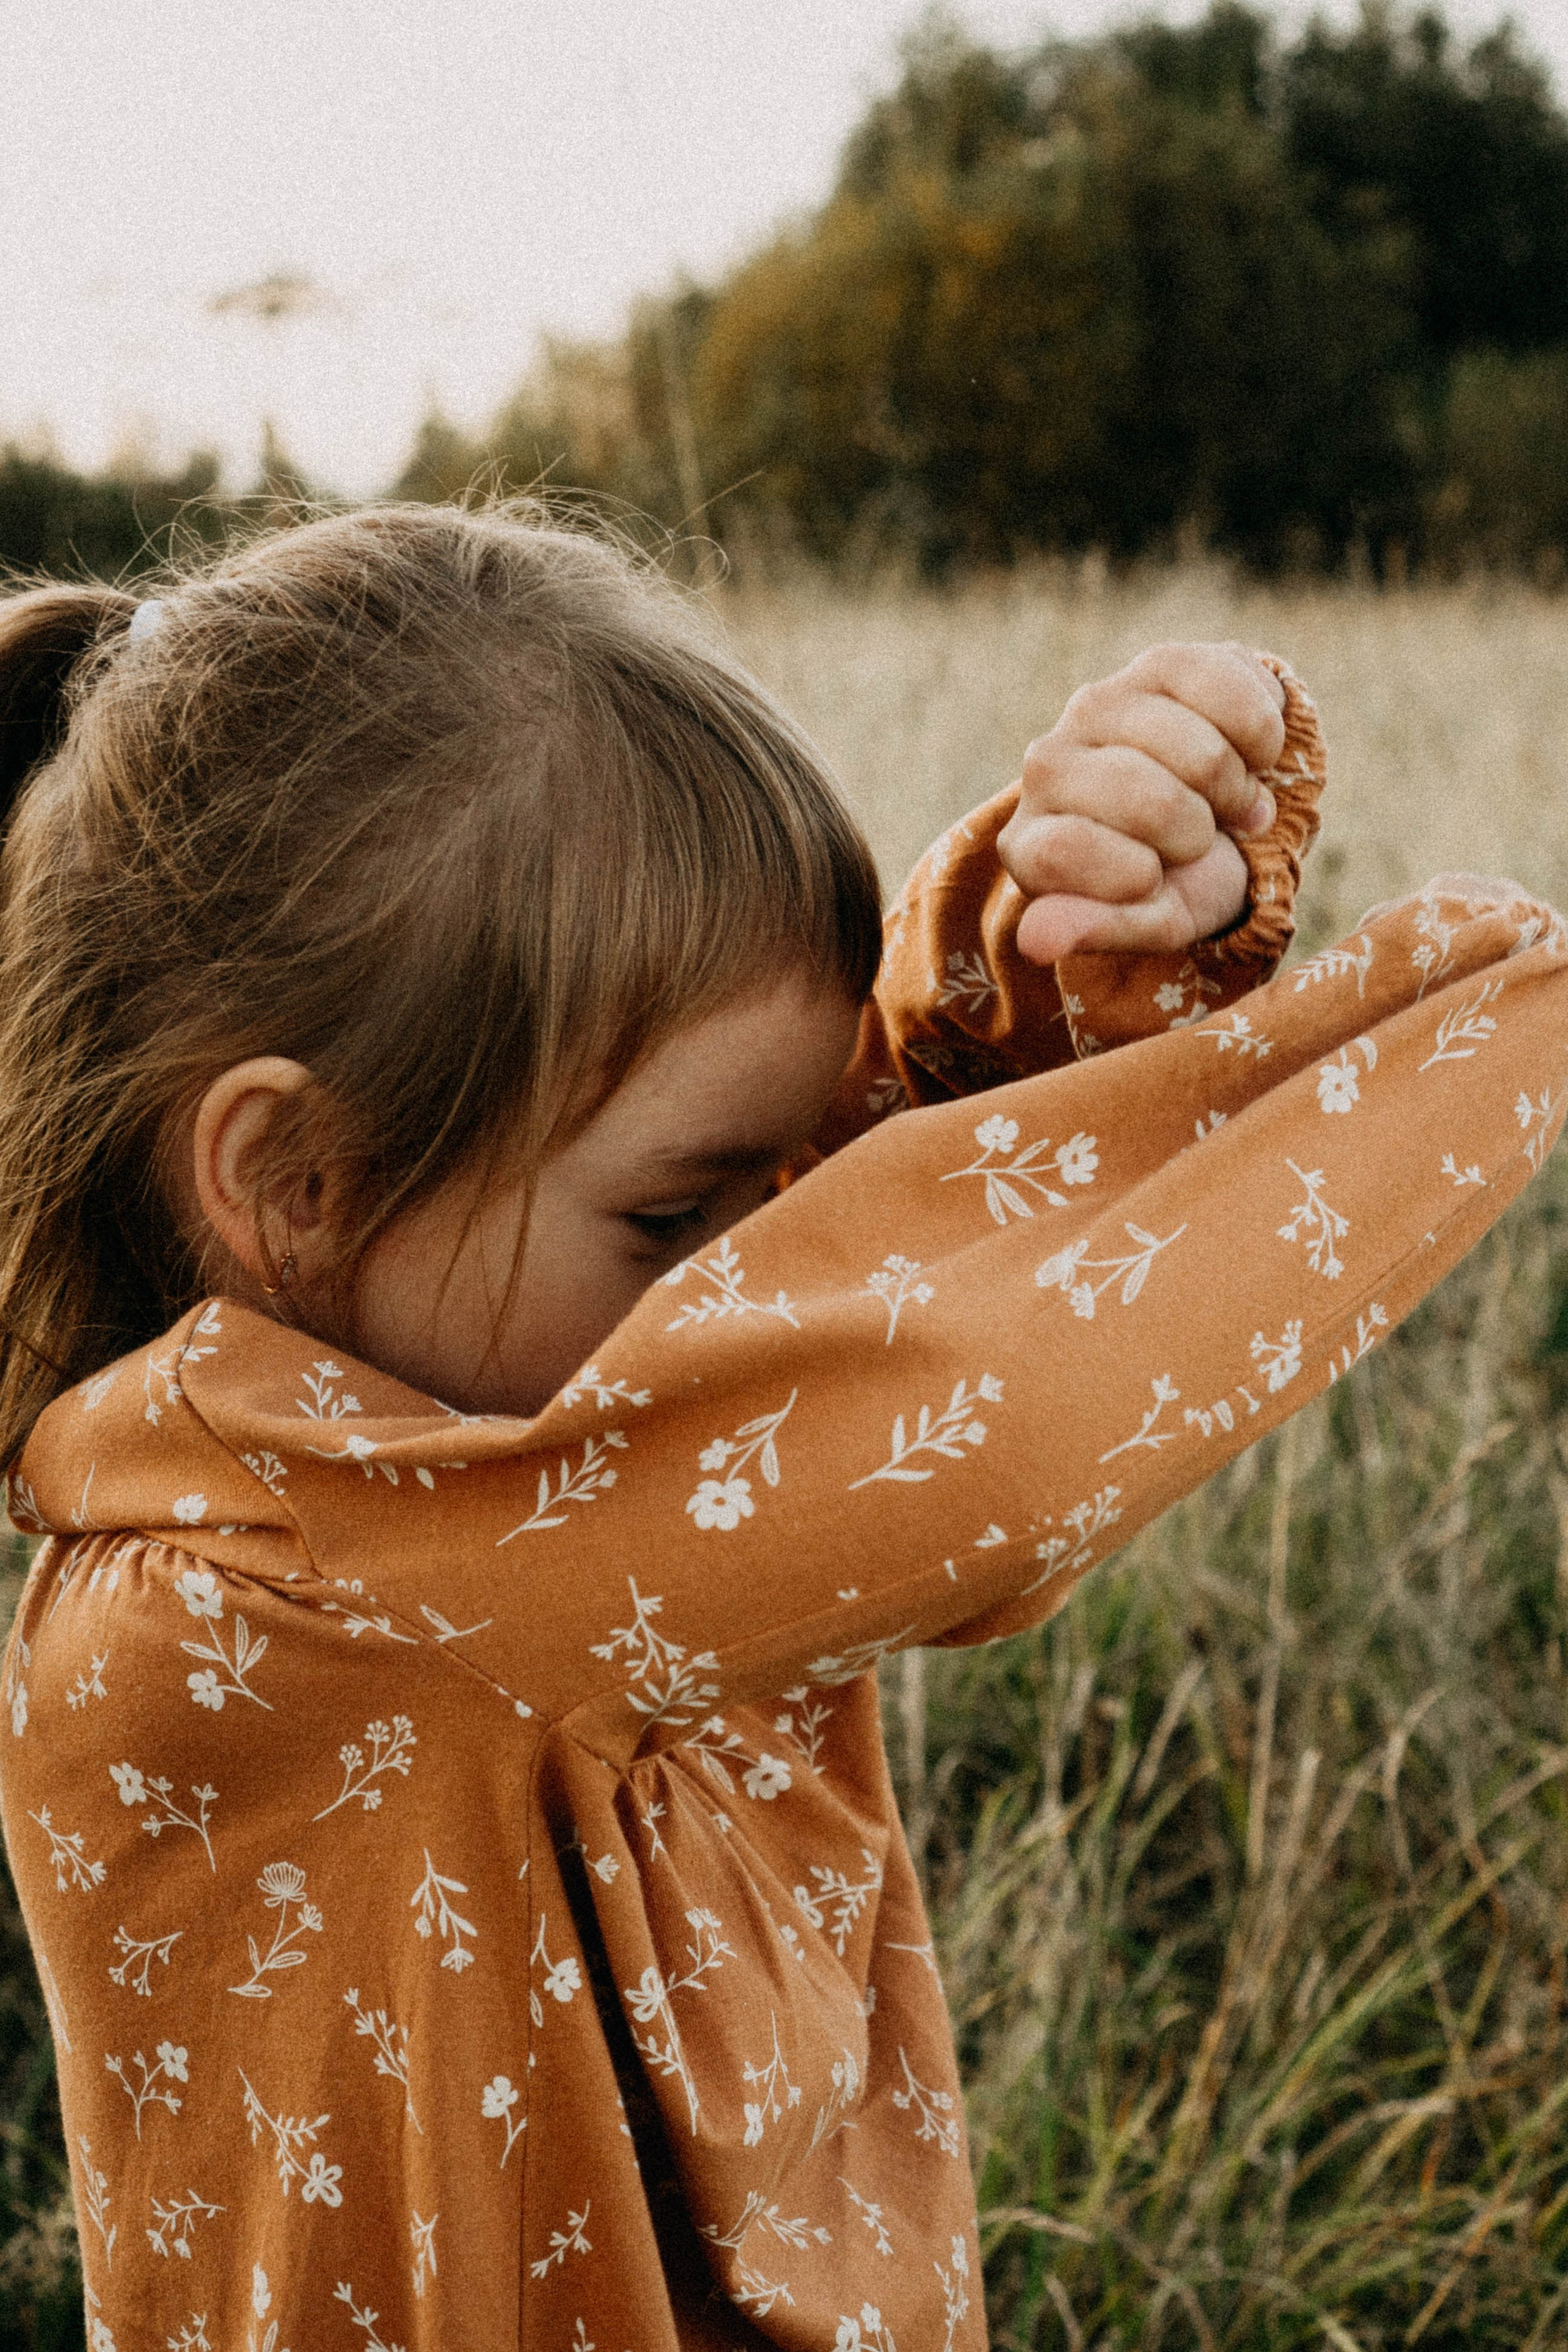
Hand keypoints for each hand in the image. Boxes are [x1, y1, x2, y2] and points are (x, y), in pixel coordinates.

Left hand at [997, 641, 1287, 963]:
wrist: (1229, 821)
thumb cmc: (1179, 882)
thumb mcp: (1148, 921)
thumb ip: (1094, 931)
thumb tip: (1036, 943)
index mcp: (1030, 841)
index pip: (1064, 851)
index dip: (1134, 875)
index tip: (1151, 881)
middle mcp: (1047, 765)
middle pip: (1148, 799)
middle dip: (1197, 832)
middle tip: (1199, 838)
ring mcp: (1098, 705)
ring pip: (1200, 752)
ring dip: (1234, 789)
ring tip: (1221, 800)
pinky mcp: (1159, 664)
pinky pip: (1233, 695)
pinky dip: (1262, 740)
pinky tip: (1245, 754)